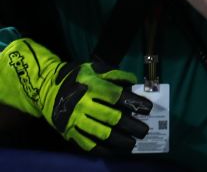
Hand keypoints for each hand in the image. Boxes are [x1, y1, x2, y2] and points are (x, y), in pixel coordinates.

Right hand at [0, 38, 151, 151]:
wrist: (45, 89)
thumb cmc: (76, 78)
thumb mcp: (94, 69)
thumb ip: (115, 74)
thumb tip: (134, 82)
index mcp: (92, 87)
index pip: (118, 97)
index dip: (135, 103)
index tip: (148, 109)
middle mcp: (84, 105)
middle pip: (112, 118)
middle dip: (131, 126)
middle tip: (144, 131)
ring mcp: (75, 120)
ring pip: (101, 133)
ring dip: (119, 140)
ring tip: (132, 144)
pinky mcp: (69, 131)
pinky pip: (87, 144)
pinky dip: (102, 150)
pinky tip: (114, 152)